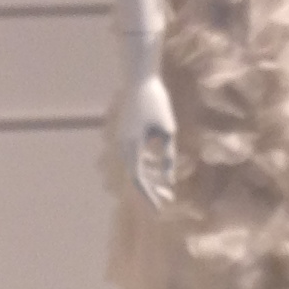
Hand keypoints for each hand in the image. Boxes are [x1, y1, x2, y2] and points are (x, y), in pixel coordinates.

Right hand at [111, 71, 176, 211]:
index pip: (139, 180)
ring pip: (131, 168)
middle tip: (166, 200)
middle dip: (150, 191)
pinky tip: (155, 164)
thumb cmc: (157, 102)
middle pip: (134, 178)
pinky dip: (142, 165)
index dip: (150, 196)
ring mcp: (120, 140)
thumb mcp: (167, 130)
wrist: (139, 79)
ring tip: (161, 186)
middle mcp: (122, 147)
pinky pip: (131, 157)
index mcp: (132, 148)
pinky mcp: (123, 133)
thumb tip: (169, 178)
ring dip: (146, 179)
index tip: (160, 209)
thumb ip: (167, 156)